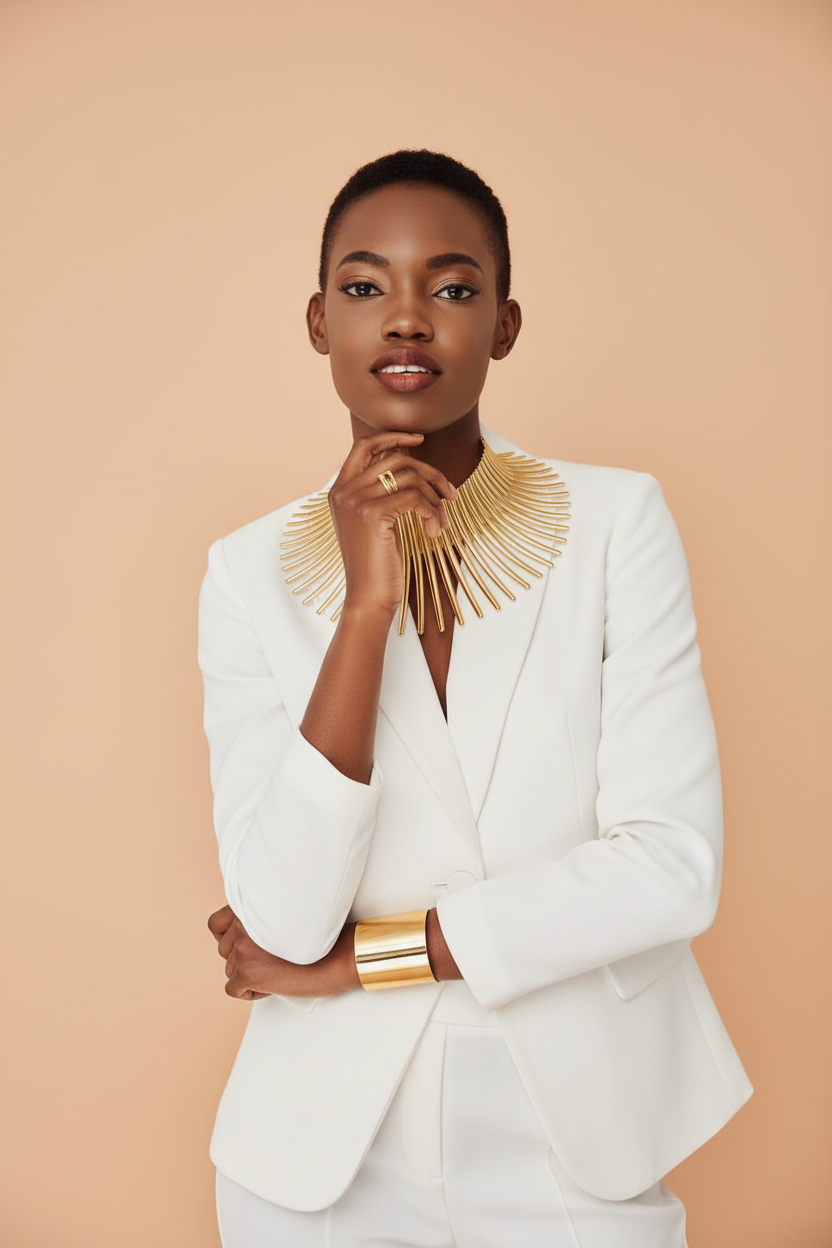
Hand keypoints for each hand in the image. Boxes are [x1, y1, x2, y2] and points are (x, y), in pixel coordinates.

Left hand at [207, 905, 360, 999]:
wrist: (339, 955)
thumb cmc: (323, 938)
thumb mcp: (286, 918)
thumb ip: (261, 920)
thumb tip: (243, 941)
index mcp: (251, 906)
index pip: (215, 923)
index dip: (227, 938)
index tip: (242, 946)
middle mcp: (242, 923)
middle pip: (224, 950)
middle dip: (243, 959)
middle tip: (269, 961)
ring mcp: (242, 947)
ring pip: (229, 970)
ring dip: (250, 975)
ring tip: (277, 970)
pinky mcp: (246, 971)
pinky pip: (234, 990)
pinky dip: (251, 992)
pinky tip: (272, 984)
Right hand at [328, 431, 457, 617]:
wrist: (368, 597)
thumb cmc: (377, 564)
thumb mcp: (376, 521)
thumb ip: (382, 491)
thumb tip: (409, 461)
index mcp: (340, 489)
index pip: (364, 445)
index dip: (393, 436)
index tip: (419, 440)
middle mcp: (344, 490)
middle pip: (396, 459)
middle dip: (430, 473)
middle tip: (450, 494)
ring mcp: (355, 500)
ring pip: (410, 477)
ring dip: (435, 499)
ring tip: (442, 522)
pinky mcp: (372, 514)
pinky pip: (415, 498)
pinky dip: (433, 513)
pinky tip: (435, 532)